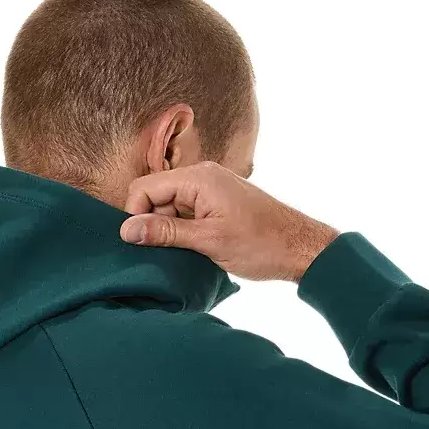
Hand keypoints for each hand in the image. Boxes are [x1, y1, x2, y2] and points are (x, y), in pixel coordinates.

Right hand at [120, 162, 339, 281]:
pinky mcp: (218, 203)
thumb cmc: (262, 244)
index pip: (144, 187)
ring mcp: (211, 189)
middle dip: (153, 223)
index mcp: (198, 178)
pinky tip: (194, 248)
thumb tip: (127, 230)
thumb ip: (165, 232)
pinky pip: (187, 211)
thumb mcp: (208, 240)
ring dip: (169, 229)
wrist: (301, 248)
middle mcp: (203, 176)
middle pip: (155, 195)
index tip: (141, 243)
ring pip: (170, 206)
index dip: (136, 215)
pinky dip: (184, 230)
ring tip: (186, 252)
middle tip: (167, 252)